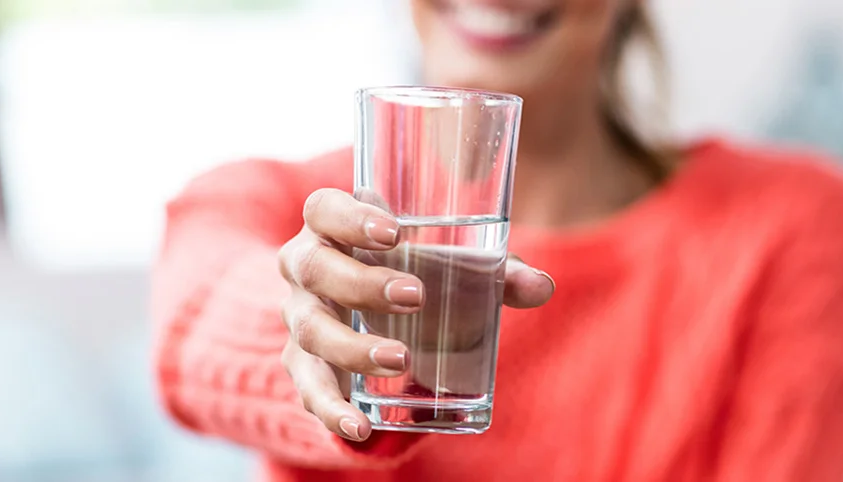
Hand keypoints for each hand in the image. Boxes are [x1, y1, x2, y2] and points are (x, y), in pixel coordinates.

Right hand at [277, 188, 554, 440]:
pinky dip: (331, 410)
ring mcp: (300, 318)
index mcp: (333, 228)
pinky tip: (360, 426)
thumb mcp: (451, 267)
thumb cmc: (413, 272)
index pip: (324, 209)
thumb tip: (542, 287)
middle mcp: (306, 268)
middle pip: (313, 267)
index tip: (395, 232)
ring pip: (310, 330)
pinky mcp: (304, 365)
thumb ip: (495, 272)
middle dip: (362, 283)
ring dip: (352, 347)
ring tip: (401, 359)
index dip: (350, 217)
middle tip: (416, 296)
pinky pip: (309, 389)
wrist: (363, 318)